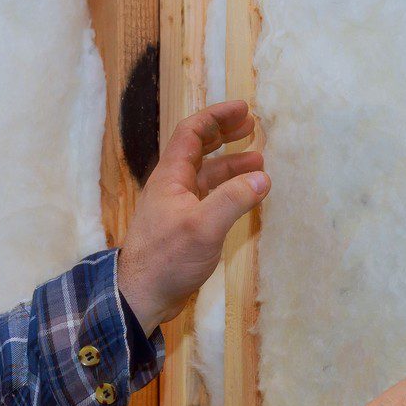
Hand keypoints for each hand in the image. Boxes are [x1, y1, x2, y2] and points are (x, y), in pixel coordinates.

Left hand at [118, 101, 266, 334]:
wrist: (142, 296)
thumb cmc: (168, 258)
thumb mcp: (204, 226)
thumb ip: (234, 199)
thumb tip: (263, 177)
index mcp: (171, 177)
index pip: (191, 132)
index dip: (217, 117)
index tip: (244, 109)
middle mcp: (173, 186)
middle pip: (198, 149)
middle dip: (224, 134)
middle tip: (252, 127)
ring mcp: (178, 207)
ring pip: (206, 175)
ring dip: (231, 164)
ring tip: (259, 161)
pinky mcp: (185, 227)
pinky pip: (209, 197)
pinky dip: (229, 190)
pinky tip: (245, 195)